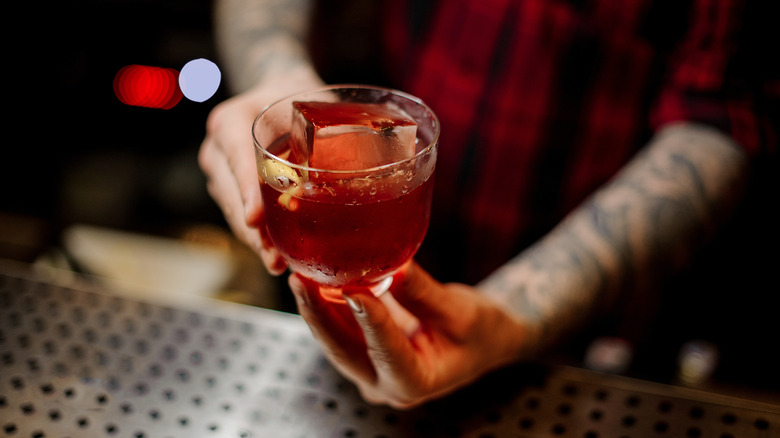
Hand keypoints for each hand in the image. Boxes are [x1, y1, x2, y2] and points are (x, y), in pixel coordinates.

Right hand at [198, 71, 322, 272]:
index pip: (237, 160)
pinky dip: (260, 236)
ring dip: (256, 240)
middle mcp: (217, 149)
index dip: (247, 192)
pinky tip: (279, 256)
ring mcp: (220, 172)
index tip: (255, 220)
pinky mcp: (231, 189)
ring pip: (234, 212)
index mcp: (230, 123)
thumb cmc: (297, 99)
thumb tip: (364, 158)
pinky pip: (242, 215)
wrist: (278, 93)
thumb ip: (322, 129)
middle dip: (253, 231)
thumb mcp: (308, 105)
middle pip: (232, 196)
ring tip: (278, 264)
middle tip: (274, 257)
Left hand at [288, 262, 531, 408]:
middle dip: (319, 314)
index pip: (388, 352)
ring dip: (316, 307)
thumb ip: (422, 293)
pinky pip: (339, 329)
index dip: (369, 320)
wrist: (483, 340)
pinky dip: (327, 303)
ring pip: (335, 340)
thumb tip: (393, 264)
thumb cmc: (481, 331)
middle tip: (300, 280)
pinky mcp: (362, 352)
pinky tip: (313, 277)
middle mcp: (385, 385)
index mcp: (416, 383)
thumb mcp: (460, 312)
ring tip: (300, 273)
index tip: (353, 289)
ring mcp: (370, 371)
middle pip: (344, 350)